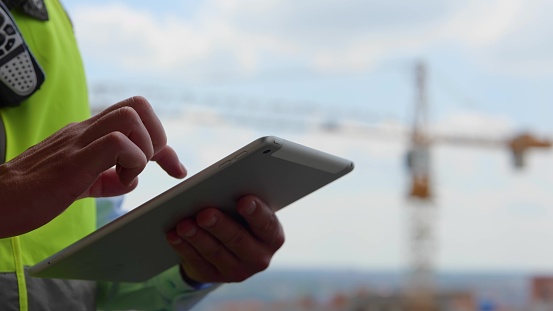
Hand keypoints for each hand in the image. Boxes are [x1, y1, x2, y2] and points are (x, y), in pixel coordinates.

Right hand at [0, 96, 185, 237]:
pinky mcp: (73, 160)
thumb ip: (106, 177)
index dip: (164, 142)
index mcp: (87, 133)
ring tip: (127, 173)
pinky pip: (117, 143)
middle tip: (147, 166)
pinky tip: (117, 182)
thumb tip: (131, 180)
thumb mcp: (80, 183)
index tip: (176, 168)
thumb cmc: (34, 193)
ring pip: (132, 117)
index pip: (136, 116)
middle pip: (138, 104)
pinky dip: (130, 162)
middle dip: (158, 138)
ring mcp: (78, 141)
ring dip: (143, 149)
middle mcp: (85, 130)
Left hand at [166, 195, 284, 283]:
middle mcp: (259, 257)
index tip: (243, 200)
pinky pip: (197, 262)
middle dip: (220, 226)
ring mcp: (237, 271)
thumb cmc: (240, 218)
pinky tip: (174, 236)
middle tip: (205, 214)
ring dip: (198, 237)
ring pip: (215, 253)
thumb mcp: (248, 212)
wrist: (229, 248)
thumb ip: (242, 201)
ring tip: (184, 225)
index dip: (256, 213)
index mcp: (272, 236)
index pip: (267, 224)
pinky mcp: (214, 277)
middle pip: (238, 240)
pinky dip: (184, 248)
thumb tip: (222, 187)